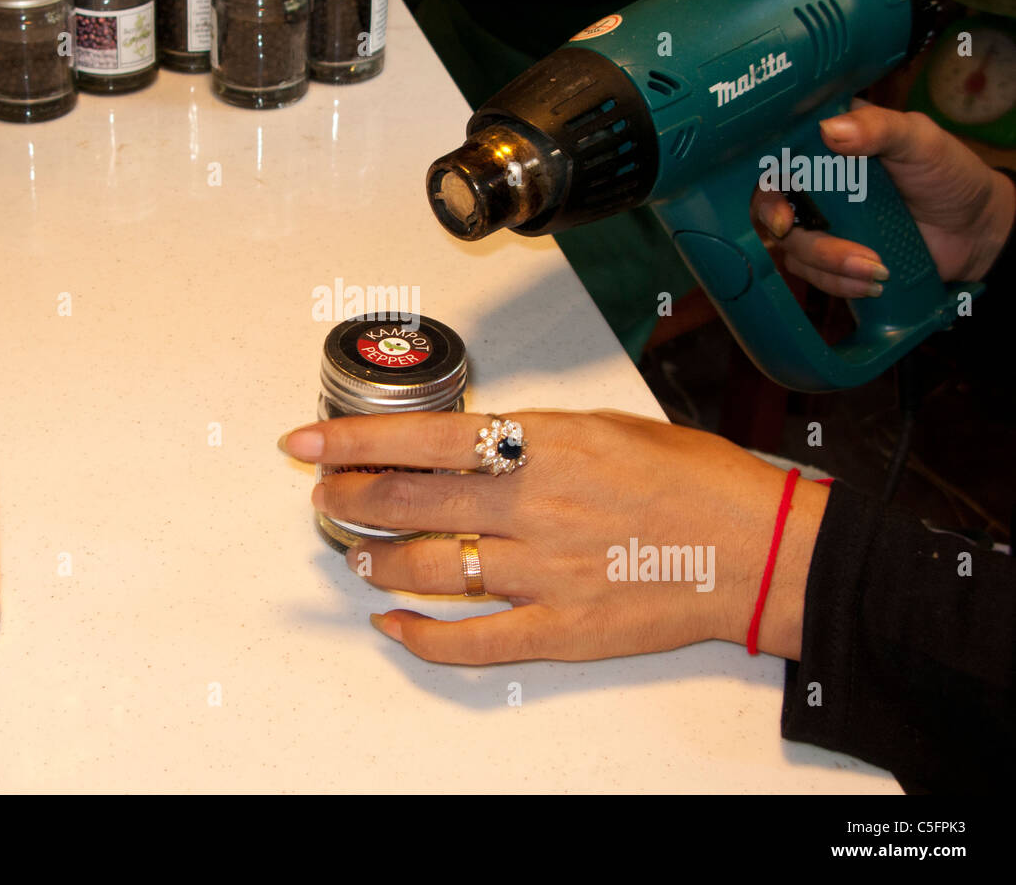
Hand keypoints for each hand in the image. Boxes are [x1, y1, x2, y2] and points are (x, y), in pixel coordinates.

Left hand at [280, 410, 829, 663]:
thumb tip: (462, 445)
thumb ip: (528, 437)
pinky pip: (473, 640)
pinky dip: (421, 633)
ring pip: (429, 568)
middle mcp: (535, 507)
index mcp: (546, 446)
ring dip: (376, 559)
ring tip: (356, 550)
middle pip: (410, 503)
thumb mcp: (605, 426)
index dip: (352, 440)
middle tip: (325, 495)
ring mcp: (546, 572)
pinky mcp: (562, 628)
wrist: (762, 547)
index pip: (423, 438)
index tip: (305, 440)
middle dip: (350, 498)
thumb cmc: (694, 479)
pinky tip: (394, 621)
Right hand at [751, 104, 1015, 297]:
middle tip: (792, 231)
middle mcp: (815, 184)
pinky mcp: (830, 260)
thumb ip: (879, 129)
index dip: (766, 177)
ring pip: (792, 246)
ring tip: (876, 267)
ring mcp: (820, 224)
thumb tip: (829, 130)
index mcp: (828, 145)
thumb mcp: (920, 140)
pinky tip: (875, 281)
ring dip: (828, 261)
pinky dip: (840, 282)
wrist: (976, 232)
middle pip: (768, 204)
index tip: (780, 198)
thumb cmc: (949, 175)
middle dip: (780, 222)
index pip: (777, 154)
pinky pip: (813, 276)